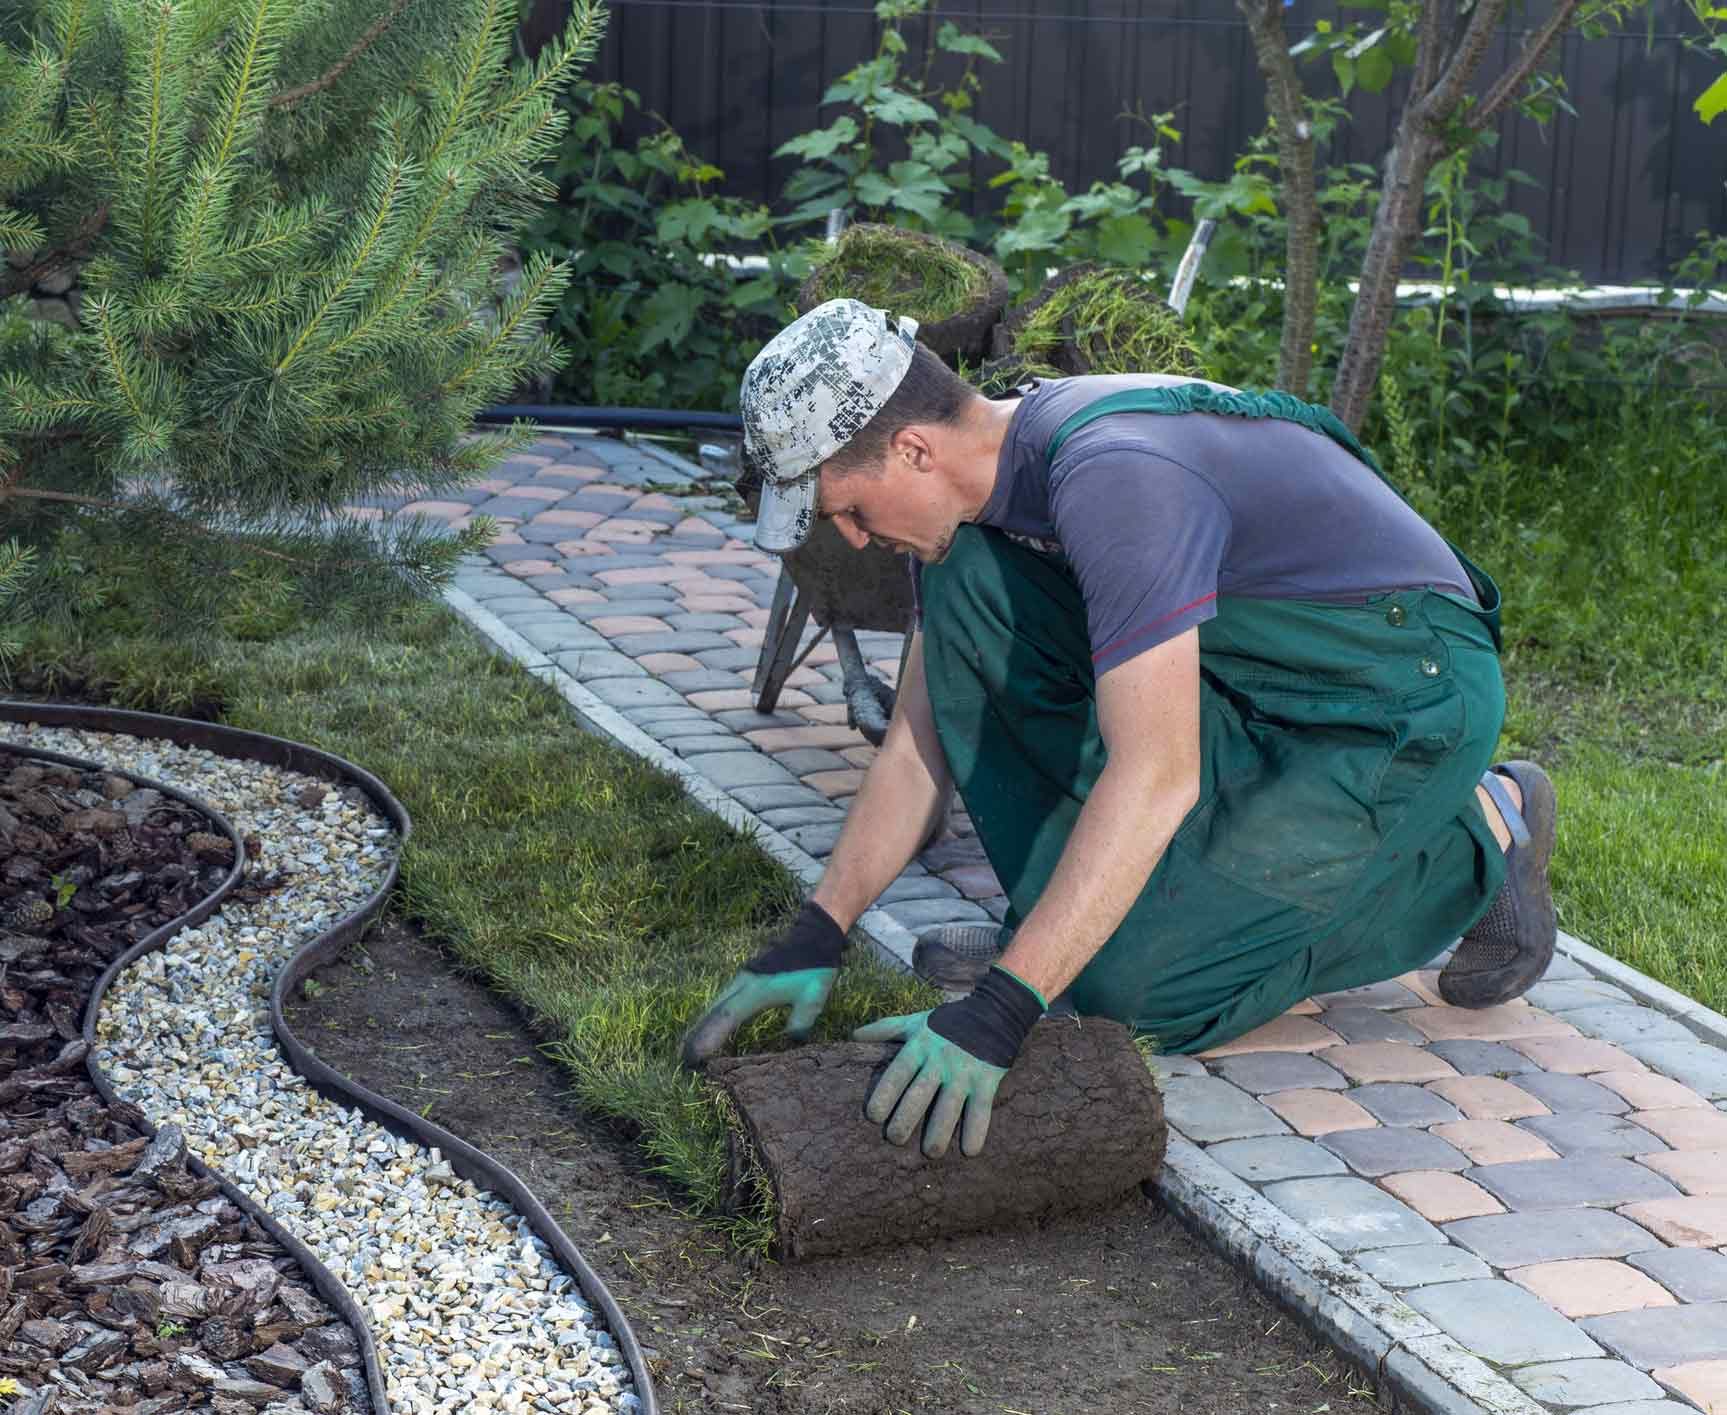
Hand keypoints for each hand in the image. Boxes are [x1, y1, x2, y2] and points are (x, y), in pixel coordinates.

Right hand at [681, 901, 846, 1067]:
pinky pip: (723, 999)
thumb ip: (800, 1020)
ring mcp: (743, 979)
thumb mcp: (813, 996)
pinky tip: (711, 1024)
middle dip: (696, 1033)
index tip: (694, 1055)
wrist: (814, 935)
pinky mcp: (747, 977)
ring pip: (716, 1004)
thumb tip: (790, 1042)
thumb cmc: (814, 967)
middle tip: (682, 1057)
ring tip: (688, 1045)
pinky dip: (713, 1015)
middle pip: (714, 1011)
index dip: (709, 1036)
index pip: (727, 1016)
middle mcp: (744, 983)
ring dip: (702, 1024)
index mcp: (758, 989)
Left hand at [853, 965, 1045, 1157]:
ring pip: (949, 1105)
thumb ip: (886, 1029)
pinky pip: (981, 1109)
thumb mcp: (916, 1021)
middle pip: (920, 1093)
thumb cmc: (948, 1021)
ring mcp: (964, 1071)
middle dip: (906, 1118)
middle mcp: (940, 1060)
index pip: (898, 1071)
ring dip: (940, 1131)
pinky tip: (969, 1151)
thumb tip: (854, 1036)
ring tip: (931, 1152)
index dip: (885, 1093)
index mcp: (920, 1046)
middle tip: (895, 1138)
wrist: (994, 1011)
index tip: (873, 1115)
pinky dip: (976, 1130)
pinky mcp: (987, 1080)